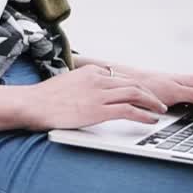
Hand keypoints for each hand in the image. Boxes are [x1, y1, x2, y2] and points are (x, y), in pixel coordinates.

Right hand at [23, 65, 168, 129]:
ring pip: (135, 94)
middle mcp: (98, 79)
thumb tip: (88, 95)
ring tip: (160, 111)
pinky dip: (143, 115)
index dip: (135, 86)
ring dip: (151, 103)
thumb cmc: (44, 98)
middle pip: (132, 83)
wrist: (32, 103)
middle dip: (149, 94)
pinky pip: (129, 110)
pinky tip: (150, 120)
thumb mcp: (67, 83)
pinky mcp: (99, 109)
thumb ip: (82, 86)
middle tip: (159, 102)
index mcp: (91, 71)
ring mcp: (99, 94)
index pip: (120, 77)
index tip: (143, 94)